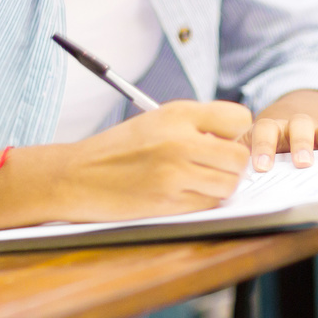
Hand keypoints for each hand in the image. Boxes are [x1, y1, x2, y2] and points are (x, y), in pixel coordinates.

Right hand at [9, 100, 253, 224]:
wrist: (78, 176)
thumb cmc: (118, 148)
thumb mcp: (156, 120)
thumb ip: (195, 124)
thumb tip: (236, 139)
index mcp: (178, 113)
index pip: (239, 119)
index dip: (236, 132)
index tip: (224, 140)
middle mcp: (179, 141)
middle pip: (239, 157)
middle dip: (233, 164)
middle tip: (215, 165)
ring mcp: (175, 174)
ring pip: (228, 184)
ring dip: (220, 185)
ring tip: (200, 180)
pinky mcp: (168, 202)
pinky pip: (208, 204)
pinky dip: (204, 201)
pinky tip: (185, 193)